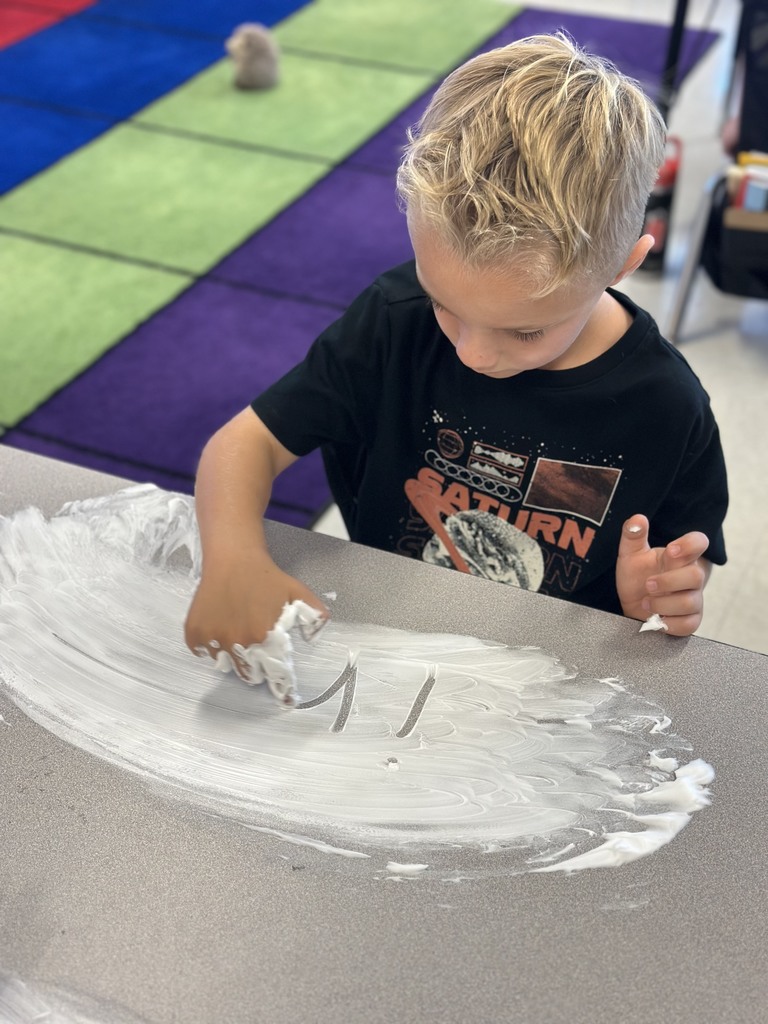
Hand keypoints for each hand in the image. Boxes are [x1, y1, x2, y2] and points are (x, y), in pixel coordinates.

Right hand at [184, 551, 328, 678]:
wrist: (233, 559)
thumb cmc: (265, 576)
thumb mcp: (297, 592)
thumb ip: (314, 615)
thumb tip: (317, 634)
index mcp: (261, 636)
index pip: (267, 674)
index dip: (271, 676)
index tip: (273, 679)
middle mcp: (236, 641)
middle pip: (244, 673)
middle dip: (251, 667)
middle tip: (253, 648)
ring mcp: (212, 637)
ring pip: (222, 661)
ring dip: (229, 653)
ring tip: (234, 631)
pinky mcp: (194, 632)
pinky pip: (201, 651)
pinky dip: (207, 645)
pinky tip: (217, 627)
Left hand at [615, 515, 710, 636]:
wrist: (633, 605)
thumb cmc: (637, 576)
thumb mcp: (630, 555)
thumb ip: (633, 535)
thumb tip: (637, 519)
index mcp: (679, 557)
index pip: (699, 542)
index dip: (690, 545)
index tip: (671, 550)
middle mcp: (690, 577)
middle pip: (696, 576)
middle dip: (669, 581)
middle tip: (648, 584)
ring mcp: (692, 599)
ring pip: (691, 602)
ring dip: (664, 604)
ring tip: (646, 602)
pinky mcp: (690, 620)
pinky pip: (689, 624)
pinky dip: (670, 624)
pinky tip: (656, 619)